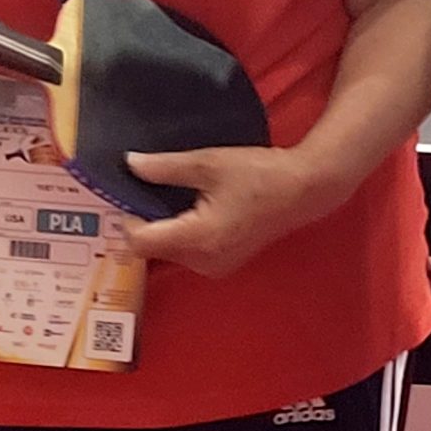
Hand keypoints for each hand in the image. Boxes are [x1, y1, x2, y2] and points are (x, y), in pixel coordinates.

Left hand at [120, 145, 335, 278]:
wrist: (302, 189)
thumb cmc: (257, 173)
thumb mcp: (208, 164)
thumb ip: (165, 167)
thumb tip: (130, 164)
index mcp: (197, 238)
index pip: (140, 242)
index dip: (128, 217)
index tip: (130, 191)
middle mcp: (203, 262)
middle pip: (154, 249)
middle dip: (145, 222)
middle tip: (146, 189)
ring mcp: (215, 266)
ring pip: (171, 252)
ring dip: (165, 228)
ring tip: (169, 195)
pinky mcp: (225, 264)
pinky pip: (189, 253)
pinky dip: (182, 234)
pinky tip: (191, 208)